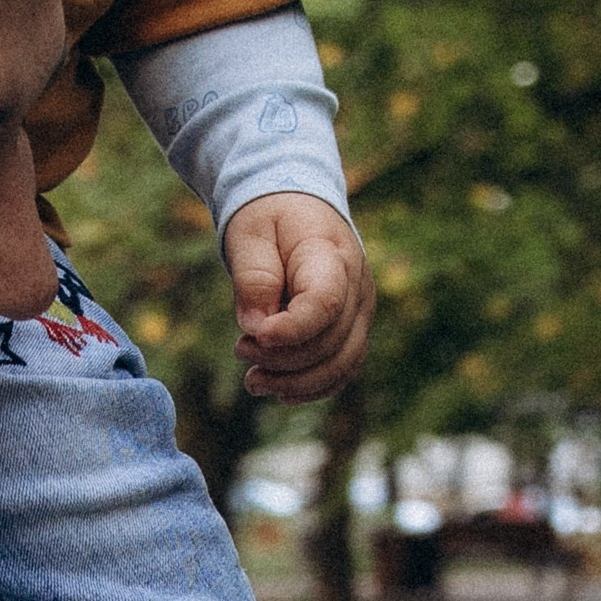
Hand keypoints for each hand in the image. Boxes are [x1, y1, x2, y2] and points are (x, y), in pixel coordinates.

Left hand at [223, 192, 374, 400]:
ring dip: (296, 382)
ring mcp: (361, 312)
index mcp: (332, 256)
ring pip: (341, 364)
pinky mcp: (354, 330)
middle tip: (240, 349)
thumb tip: (256, 328)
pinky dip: (313, 388)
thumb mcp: (250, 234)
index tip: (255, 337)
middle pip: (330, 342)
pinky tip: (279, 392)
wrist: (299, 208)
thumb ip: (254, 277)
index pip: (324, 304)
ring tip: (253, 381)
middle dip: (281, 358)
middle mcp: (358, 288)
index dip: (292, 330)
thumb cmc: (271, 218)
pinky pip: (343, 370)